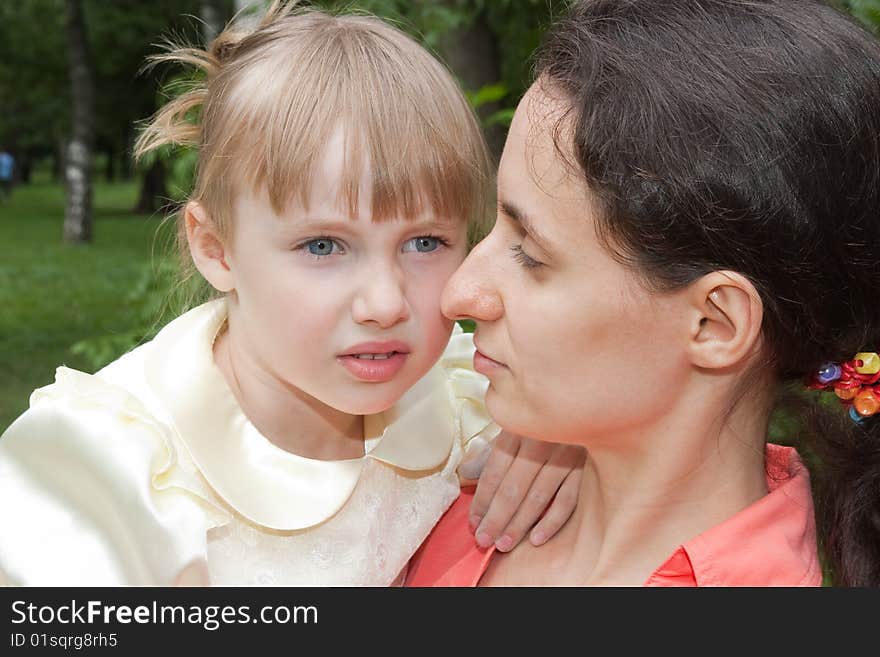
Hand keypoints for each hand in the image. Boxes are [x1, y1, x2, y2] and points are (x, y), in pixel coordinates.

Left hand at [470, 431, 585, 551]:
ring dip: (518, 525)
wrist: (586, 404)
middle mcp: (541, 441)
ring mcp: (566, 455)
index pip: (494, 471)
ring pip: (537, 497)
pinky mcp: (586, 468)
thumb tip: (467, 474)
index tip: (473, 522)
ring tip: (503, 544)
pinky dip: (551, 522)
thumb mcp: (514, 428)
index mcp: (517, 428)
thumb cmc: (542, 420)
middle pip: (513, 488)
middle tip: (483, 540)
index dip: (482, 500)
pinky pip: (567, 500)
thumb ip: (490, 452)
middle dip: (495, 518)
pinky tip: (536, 539)